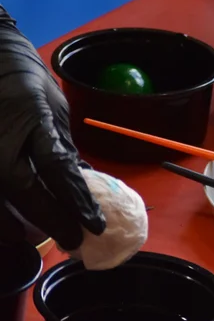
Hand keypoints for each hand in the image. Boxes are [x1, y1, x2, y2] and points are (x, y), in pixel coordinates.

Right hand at [0, 14, 104, 249]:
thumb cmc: (24, 80)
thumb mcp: (54, 108)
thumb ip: (63, 147)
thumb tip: (81, 182)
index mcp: (30, 120)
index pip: (57, 170)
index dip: (78, 201)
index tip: (96, 225)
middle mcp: (0, 138)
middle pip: (23, 190)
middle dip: (50, 220)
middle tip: (73, 241)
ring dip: (14, 224)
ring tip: (38, 237)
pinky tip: (9, 224)